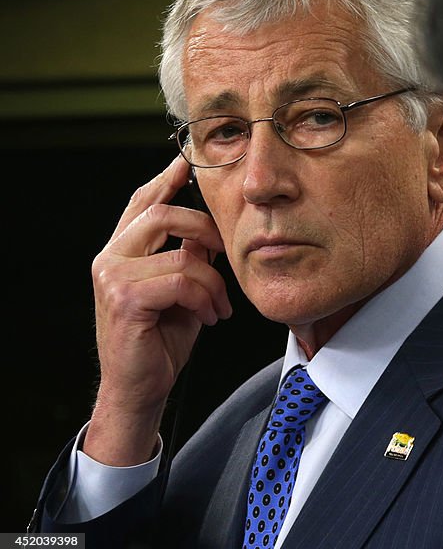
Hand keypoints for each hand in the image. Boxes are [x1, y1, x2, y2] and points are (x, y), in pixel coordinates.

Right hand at [84, 156, 231, 465]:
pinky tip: (209, 318)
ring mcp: (112, 276)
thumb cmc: (161, 340)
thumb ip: (189, 258)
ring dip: (213, 281)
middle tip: (227, 254)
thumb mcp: (181, 290)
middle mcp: (110, 258)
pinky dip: (206, 298)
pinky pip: (182, 280)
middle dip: (206, 230)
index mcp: (122, 251)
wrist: (141, 387)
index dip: (166, 179)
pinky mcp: (125, 298)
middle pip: (163, 214)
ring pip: (182, 253)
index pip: (143, 203)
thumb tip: (212, 234)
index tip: (188, 161)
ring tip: (219, 307)